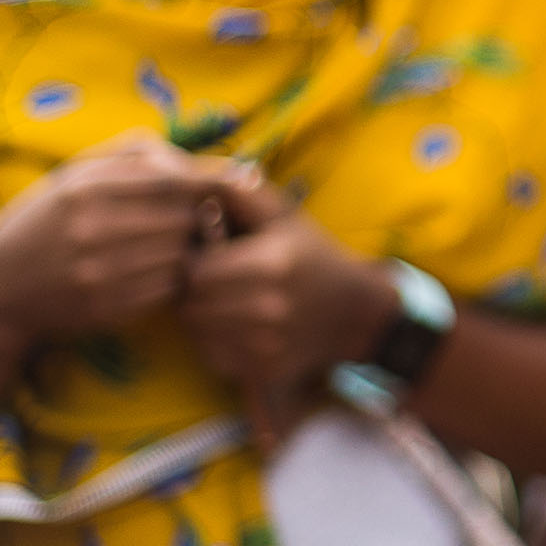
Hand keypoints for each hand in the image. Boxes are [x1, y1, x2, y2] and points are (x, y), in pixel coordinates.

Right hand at [0, 131, 246, 347]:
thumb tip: (203, 161)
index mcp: (85, 187)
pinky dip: (169, 279)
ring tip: (161, 244)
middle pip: (185, 216)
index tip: (222, 185)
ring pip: (181, 253)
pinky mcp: (107, 308)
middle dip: (195, 215)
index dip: (208, 181)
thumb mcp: (74, 175)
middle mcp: (92, 228)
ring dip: (183, 249)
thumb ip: (138, 155)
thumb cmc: (46, 222)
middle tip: (186, 218)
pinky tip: (147, 272)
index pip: (175, 179)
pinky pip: (168, 288)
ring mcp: (99, 271)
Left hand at [179, 175, 395, 444]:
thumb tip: (202, 176)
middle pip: (191, 305)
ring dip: (202, 319)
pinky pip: (214, 357)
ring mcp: (265, 343)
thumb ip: (243, 193)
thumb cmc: (311, 257)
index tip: (208, 258)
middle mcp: (267, 307)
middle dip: (193, 293)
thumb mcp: (284, 216)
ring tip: (225, 304)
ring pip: (198, 333)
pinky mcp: (263, 369)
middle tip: (211, 283)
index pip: (195, 271)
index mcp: (270, 263)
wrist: (355, 312)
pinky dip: (216, 344)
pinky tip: (237, 328)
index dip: (193, 264)